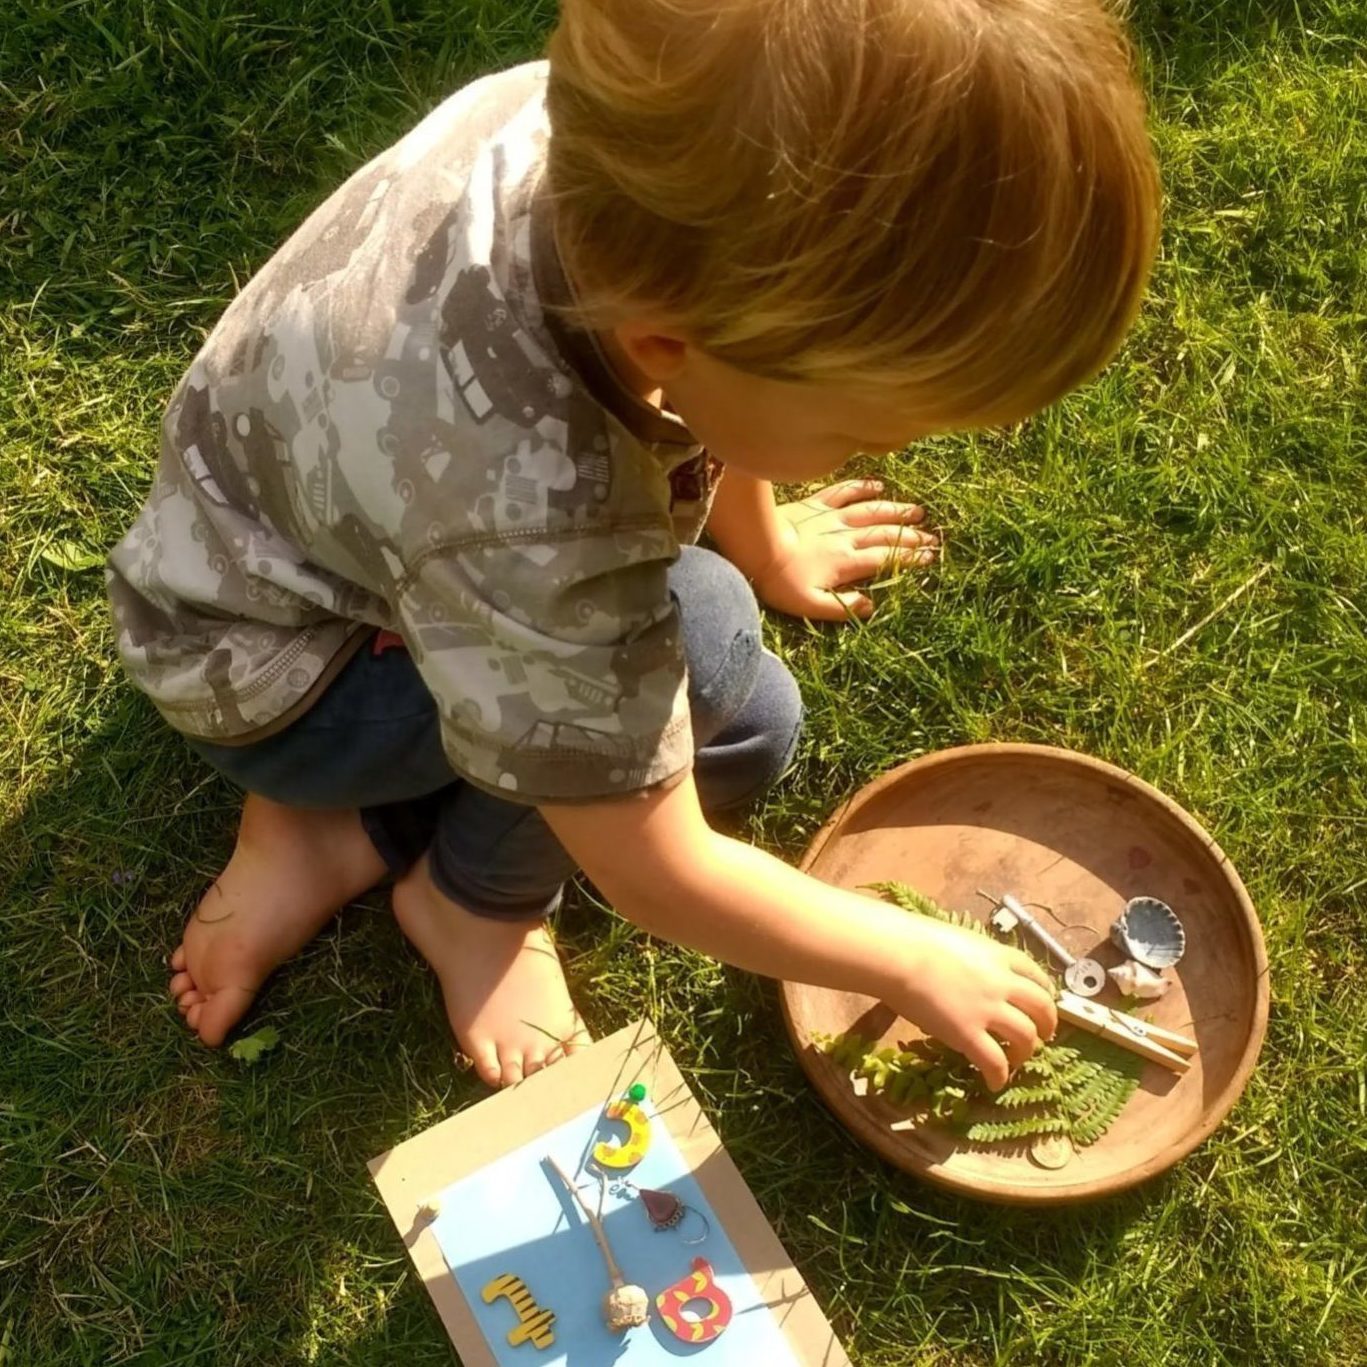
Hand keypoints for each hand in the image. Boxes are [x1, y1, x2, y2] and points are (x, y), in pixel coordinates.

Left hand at [752, 478, 937, 620]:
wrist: (754, 547)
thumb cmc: (779, 581)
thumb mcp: (810, 604)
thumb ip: (842, 607)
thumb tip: (871, 606)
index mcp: (847, 562)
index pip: (886, 558)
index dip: (910, 557)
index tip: (930, 556)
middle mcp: (845, 537)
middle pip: (885, 534)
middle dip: (911, 535)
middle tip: (932, 536)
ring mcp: (831, 517)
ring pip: (872, 511)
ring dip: (896, 510)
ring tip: (917, 510)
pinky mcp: (815, 504)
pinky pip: (844, 492)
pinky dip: (862, 487)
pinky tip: (877, 485)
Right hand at [889, 917, 1058, 1090]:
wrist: (897, 955)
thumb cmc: (916, 940)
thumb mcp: (958, 940)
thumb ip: (974, 958)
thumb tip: (970, 968)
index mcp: (998, 956)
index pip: (1036, 975)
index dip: (1045, 992)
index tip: (1043, 1003)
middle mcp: (1002, 983)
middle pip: (1042, 1007)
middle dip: (1048, 1025)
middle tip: (1042, 1035)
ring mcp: (988, 1010)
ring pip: (1026, 1037)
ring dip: (1026, 1052)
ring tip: (1017, 1060)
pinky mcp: (968, 1034)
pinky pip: (995, 1062)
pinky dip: (999, 1076)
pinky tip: (994, 1083)